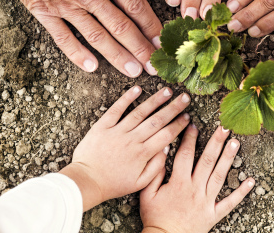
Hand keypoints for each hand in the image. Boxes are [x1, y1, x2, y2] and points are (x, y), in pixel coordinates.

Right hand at [0, 0, 163, 76]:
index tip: (162, 41)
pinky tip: (91, 67)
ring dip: (116, 56)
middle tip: (154, 68)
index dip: (151, 25)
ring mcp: (66, 4)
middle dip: (140, 49)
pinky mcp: (44, 10)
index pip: (135, 5)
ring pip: (97, 36)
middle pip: (121, 26)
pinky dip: (77, 53)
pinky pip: (62, 37)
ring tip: (132, 72)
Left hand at [59, 86, 191, 210]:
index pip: (166, 135)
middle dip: (173, 108)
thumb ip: (156, 167)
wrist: (86, 181)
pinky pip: (116, 109)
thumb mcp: (139, 183)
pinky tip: (137, 89)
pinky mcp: (103, 126)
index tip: (188, 116)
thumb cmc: (113, 184)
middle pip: (157, 120)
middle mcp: (132, 139)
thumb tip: (166, 148)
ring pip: (140, 112)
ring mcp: (118, 131)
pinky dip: (126, 98)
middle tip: (185, 97)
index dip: (179, 124)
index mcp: (143, 153)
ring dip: (155, 100)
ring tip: (168, 90)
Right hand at [140, 126, 254, 232]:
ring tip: (236, 143)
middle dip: (216, 142)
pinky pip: (230, 202)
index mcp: (178, 183)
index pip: (185, 155)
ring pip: (219, 176)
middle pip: (207, 161)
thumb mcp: (146, 194)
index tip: (193, 124)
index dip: (189, 138)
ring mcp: (206, 201)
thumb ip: (154, 172)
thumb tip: (161, 151)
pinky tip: (251, 181)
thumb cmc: (155, 218)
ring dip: (228, 158)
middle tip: (224, 127)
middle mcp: (195, 189)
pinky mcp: (213, 214)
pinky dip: (241, 192)